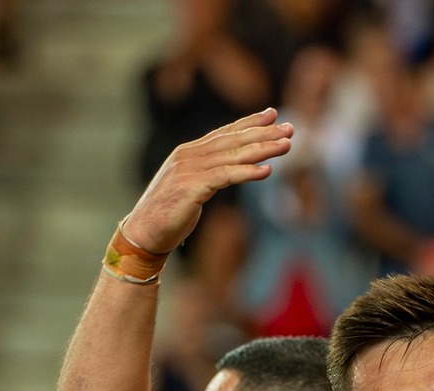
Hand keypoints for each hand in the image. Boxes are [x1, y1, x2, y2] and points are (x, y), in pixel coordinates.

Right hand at [124, 109, 292, 255]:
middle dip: (263, 133)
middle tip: (290, 127)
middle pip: (233, 140)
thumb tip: (225, 174)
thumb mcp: (189, 189)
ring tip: (287, 145)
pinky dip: (247, 172)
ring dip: (262, 149)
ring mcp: (189, 170)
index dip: (249, 122)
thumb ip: (205, 176)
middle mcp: (189, 156)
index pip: (224, 133)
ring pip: (233, 155)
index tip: (272, 114)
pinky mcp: (191, 187)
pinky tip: (267, 171)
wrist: (143, 233)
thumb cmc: (167, 216)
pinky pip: (226, 177)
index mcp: (188, 153)